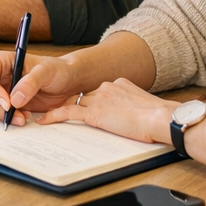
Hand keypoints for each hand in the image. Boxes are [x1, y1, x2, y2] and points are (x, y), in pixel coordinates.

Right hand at [0, 50, 91, 125]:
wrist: (68, 82)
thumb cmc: (58, 70)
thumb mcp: (47, 71)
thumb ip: (31, 82)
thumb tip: (14, 99)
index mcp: (2, 62)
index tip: (7, 103)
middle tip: (12, 114)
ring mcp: (1, 90)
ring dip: (1, 115)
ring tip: (22, 117)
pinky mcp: (8, 104)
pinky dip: (8, 119)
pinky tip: (24, 117)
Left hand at [37, 78, 178, 144]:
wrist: (162, 118)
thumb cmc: (160, 118)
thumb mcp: (146, 107)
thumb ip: (134, 107)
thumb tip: (134, 116)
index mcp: (120, 84)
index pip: (99, 91)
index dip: (91, 100)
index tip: (85, 105)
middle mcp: (107, 87)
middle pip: (83, 95)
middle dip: (71, 103)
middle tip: (54, 107)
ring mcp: (99, 99)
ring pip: (72, 102)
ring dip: (58, 109)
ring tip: (43, 114)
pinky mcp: (94, 113)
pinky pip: (67, 112)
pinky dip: (54, 116)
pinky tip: (43, 121)